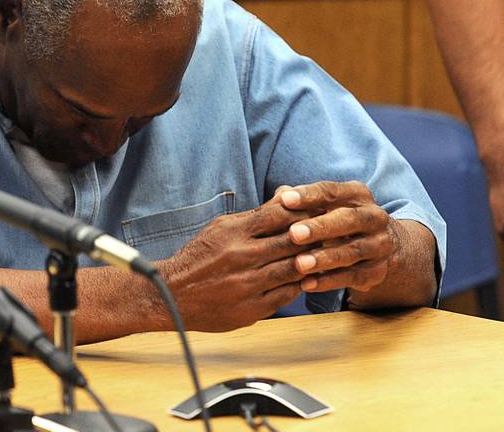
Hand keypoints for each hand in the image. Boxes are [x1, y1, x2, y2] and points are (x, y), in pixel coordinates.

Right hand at [159, 192, 312, 331]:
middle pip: (292, 241)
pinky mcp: (251, 309)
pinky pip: (286, 295)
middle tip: (330, 232)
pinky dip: (299, 284)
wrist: (172, 295)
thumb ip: (255, 214)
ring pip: (293, 269)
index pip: (279, 214)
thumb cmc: (199, 257)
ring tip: (324, 255)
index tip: (316, 211)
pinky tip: (306, 278)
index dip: (303, 211)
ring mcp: (248, 285)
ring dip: (312, 262)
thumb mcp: (222, 227)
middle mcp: (242, 257)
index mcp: (234, 232)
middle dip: (313, 235)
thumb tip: (287, 195)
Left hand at [277, 181, 396, 295]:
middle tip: (294, 234)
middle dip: (320, 227)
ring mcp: (378, 245)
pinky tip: (306, 284)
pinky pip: (353, 277)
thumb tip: (279, 196)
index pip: (332, 191)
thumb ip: (302, 201)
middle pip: (348, 219)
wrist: (375, 246)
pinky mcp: (377, 271)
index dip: (308, 195)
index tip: (285, 200)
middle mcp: (373, 217)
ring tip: (299, 264)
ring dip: (324, 258)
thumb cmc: (336, 220)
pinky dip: (329, 281)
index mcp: (357, 194)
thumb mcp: (324, 205)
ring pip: (352, 251)